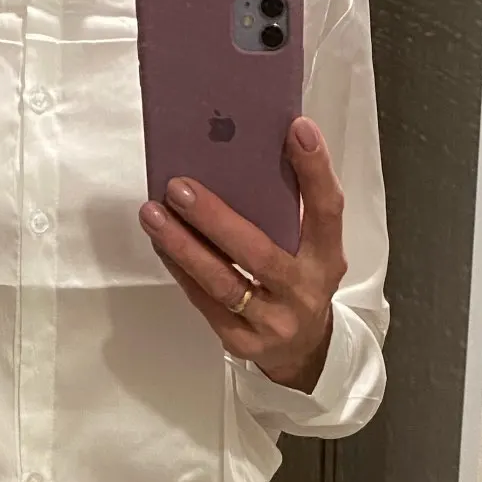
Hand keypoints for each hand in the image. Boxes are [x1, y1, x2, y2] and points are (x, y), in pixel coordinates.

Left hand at [138, 115, 346, 393]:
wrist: (303, 353)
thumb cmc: (298, 283)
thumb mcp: (311, 250)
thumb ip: (290, 212)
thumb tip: (240, 155)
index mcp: (327, 259)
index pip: (327, 211)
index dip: (315, 170)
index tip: (296, 128)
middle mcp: (304, 291)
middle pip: (258, 252)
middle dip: (215, 218)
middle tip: (179, 186)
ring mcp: (273, 322)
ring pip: (222, 281)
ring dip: (183, 246)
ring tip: (153, 213)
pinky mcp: (242, 341)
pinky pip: (204, 300)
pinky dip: (180, 268)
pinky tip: (161, 241)